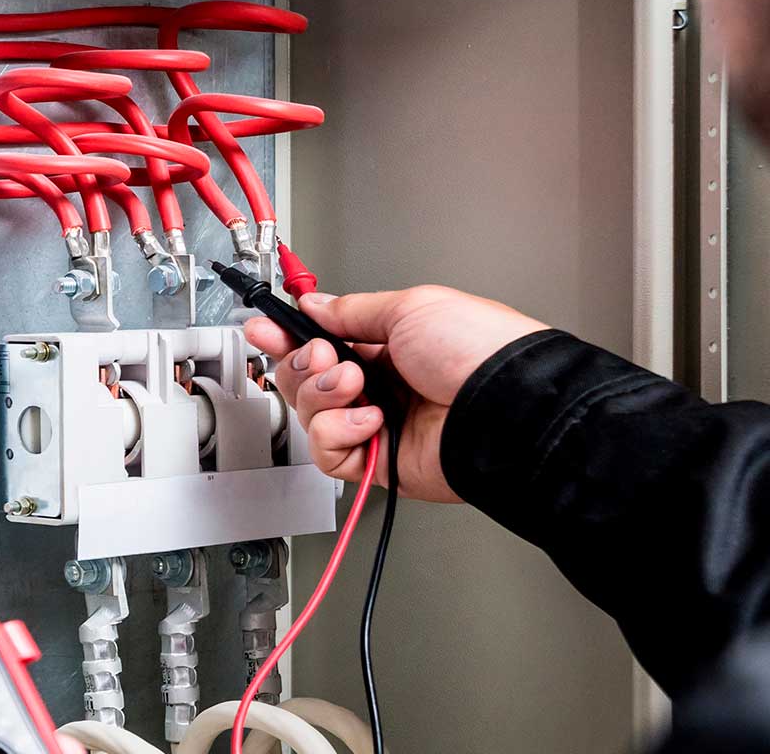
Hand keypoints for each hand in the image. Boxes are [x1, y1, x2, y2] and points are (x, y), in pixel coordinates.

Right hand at [244, 286, 548, 502]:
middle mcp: (382, 385)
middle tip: (320, 355)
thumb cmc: (479, 352)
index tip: (263, 328)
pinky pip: (329, 453)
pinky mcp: (379, 463)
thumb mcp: (411, 307)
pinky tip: (369, 420)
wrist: (506, 406)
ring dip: (322, 395)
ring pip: (311, 416)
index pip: (323, 341)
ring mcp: (378, 425)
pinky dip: (338, 433)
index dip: (288, 335)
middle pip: (307, 379)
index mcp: (390, 344)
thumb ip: (353, 310)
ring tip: (354, 385)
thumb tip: (316, 305)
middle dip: (301, 363)